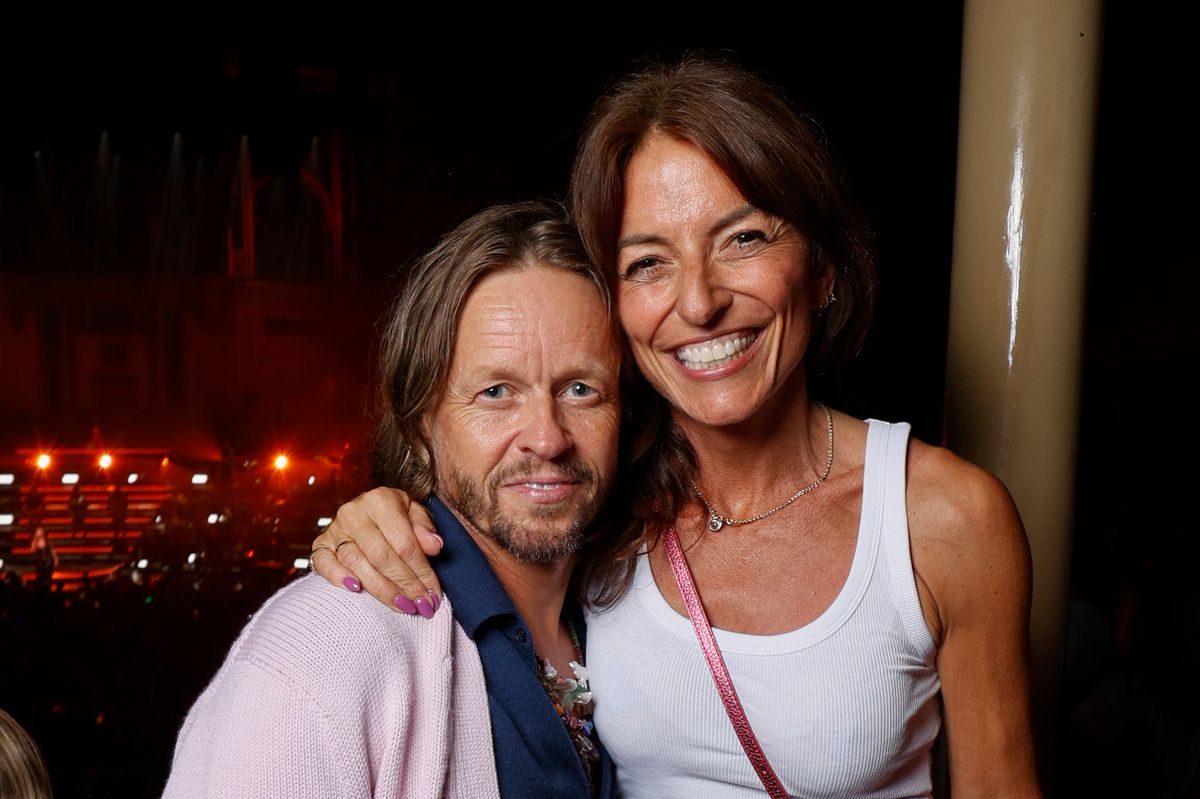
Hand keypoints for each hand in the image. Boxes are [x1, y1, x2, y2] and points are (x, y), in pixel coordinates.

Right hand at [310, 488, 443, 615]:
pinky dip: (338, 578)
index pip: (405, 542)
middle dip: (404, 585)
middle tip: (420, 605)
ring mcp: (334, 529)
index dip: (421, 571)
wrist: (367, 513)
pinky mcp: (320, 544)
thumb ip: (425, 529)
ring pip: (357, 564)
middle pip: (381, 556)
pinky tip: (356, 591)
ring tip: (402, 606)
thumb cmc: (396, 517)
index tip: (433, 593)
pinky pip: (323, 563)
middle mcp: (354, 512)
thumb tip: (435, 546)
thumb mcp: (415, 514)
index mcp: (381, 500)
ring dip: (381, 590)